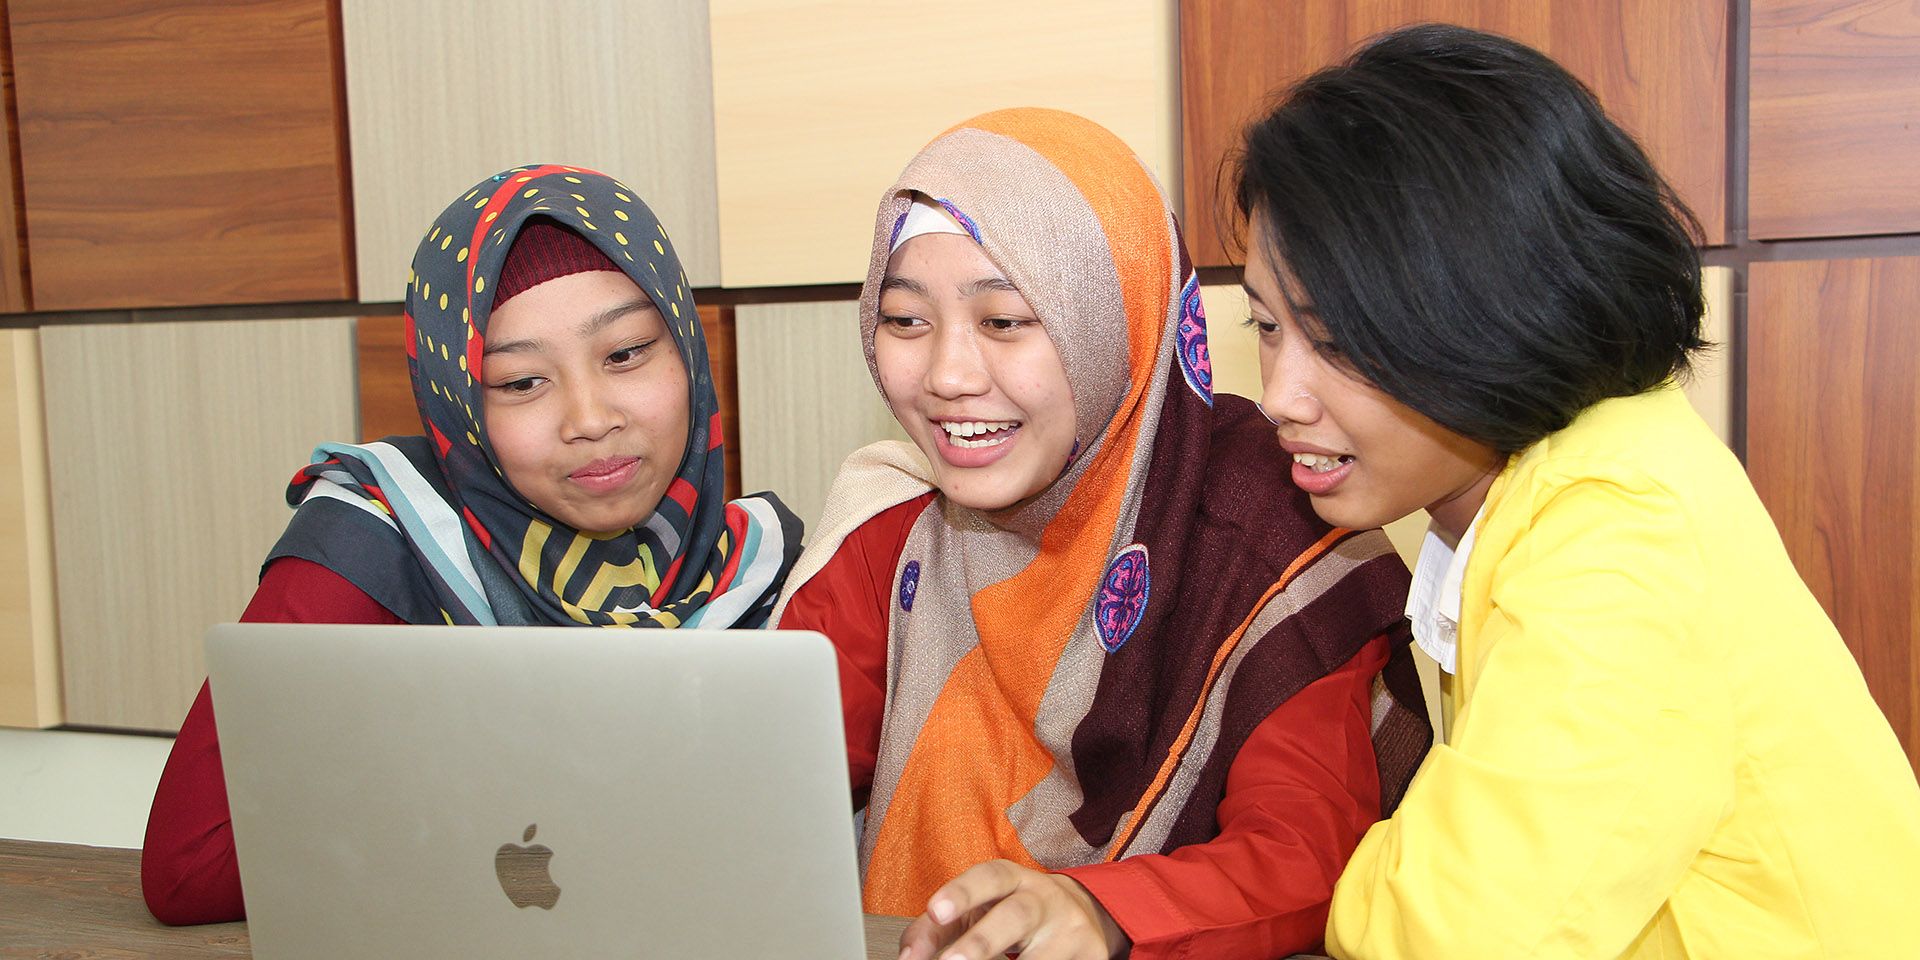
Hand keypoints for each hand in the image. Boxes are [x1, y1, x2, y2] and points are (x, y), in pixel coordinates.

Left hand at [898, 859, 1128, 959]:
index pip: (989, 876)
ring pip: (1041, 957)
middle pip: (1015, 914)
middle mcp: (1043, 899)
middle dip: (982, 941)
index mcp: (1012, 879)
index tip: (935, 910)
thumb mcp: (977, 909)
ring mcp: (1070, 930)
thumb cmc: (1013, 912)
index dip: (962, 891)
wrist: (1080, 916)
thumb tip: (908, 957)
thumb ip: (936, 929)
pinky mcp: (1091, 956)